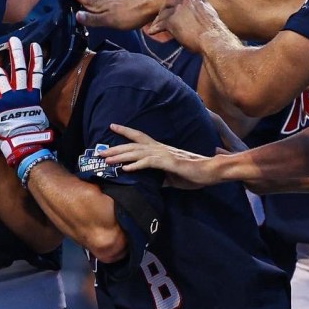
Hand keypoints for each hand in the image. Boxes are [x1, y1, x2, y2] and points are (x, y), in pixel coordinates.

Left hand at [0, 37, 55, 169]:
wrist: (22, 144)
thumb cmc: (32, 134)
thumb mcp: (37, 117)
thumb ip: (34, 107)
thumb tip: (36, 105)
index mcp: (33, 96)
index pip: (36, 73)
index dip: (36, 58)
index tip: (35, 46)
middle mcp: (21, 94)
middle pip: (20, 68)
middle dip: (16, 53)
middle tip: (13, 40)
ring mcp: (8, 98)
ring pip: (1, 76)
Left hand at [97, 124, 219, 187]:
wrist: (209, 171)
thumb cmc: (193, 173)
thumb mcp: (172, 177)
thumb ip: (161, 177)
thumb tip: (154, 182)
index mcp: (160, 149)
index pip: (139, 137)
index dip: (125, 132)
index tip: (112, 126)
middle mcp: (159, 148)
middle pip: (133, 145)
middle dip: (115, 148)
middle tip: (99, 152)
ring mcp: (163, 154)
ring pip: (137, 153)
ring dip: (121, 157)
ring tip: (106, 160)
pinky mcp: (168, 163)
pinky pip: (149, 163)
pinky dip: (136, 166)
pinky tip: (125, 169)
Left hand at [149, 0, 227, 50]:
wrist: (214, 40)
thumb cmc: (216, 35)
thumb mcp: (211, 18)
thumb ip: (203, 14)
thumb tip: (202, 21)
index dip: (175, 1)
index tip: (171, 6)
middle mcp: (188, 1)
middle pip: (170, 1)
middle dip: (164, 8)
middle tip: (161, 16)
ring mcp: (179, 9)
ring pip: (164, 13)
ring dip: (159, 19)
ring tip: (155, 25)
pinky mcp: (172, 20)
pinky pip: (161, 23)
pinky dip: (155, 28)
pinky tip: (151, 32)